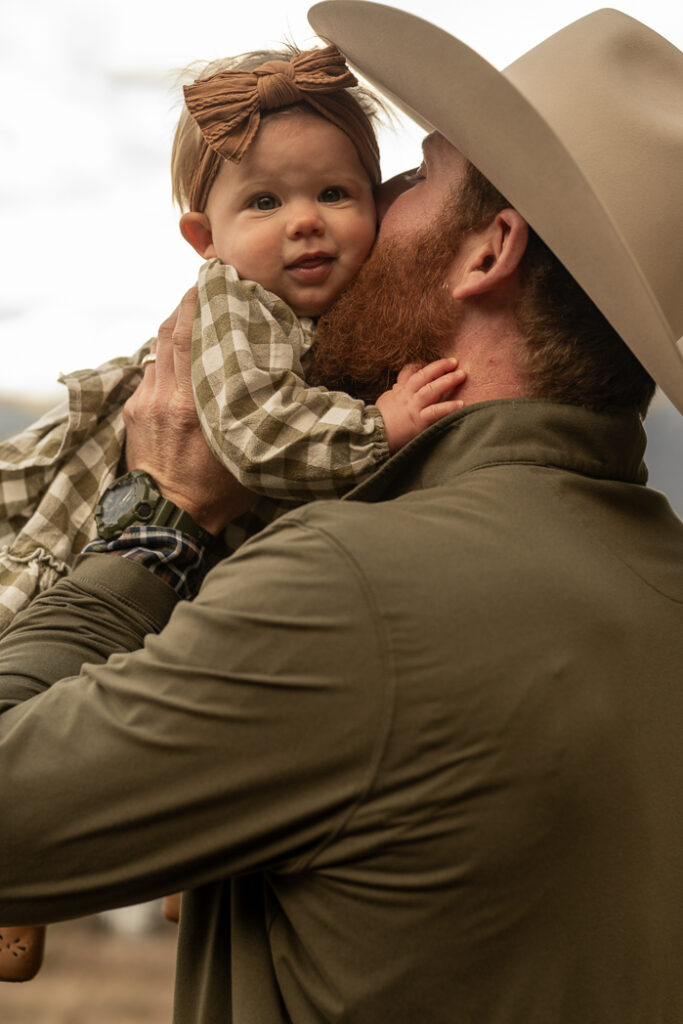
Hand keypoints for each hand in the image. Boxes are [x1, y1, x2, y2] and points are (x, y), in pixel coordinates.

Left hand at [123, 287, 254, 533]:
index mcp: (195, 404)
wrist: (169, 519)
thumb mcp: (248, 451)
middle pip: (169, 332)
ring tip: (193, 312)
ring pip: (157, 349)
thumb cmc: (217, 492)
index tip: (211, 279)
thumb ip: (256, 413)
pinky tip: (180, 355)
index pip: (190, 336)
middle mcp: (165, 396)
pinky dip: (165, 356)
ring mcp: (146, 402)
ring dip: (173, 327)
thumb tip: (279, 383)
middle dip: (186, 305)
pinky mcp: (135, 411)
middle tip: (205, 284)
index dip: (198, 303)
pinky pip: (150, 372)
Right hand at [375, 358, 465, 452]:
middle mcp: (407, 396)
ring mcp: (413, 407)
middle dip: (440, 367)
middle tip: (455, 362)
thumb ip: (395, 393)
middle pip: (425, 376)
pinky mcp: (418, 421)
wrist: (372, 435)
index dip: (427, 366)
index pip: (413, 372)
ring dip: (447, 381)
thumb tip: (398, 386)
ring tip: (461, 375)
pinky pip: (435, 411)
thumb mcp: (386, 401)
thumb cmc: (378, 421)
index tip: (439, 362)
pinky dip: (449, 407)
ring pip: (432, 389)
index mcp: (400, 391)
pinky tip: (461, 403)